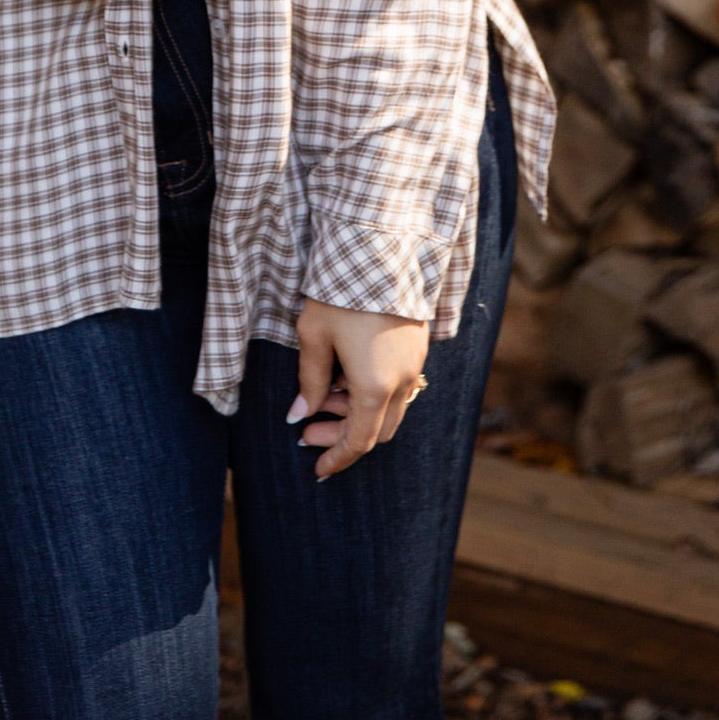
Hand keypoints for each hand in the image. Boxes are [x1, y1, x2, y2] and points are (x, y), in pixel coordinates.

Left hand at [289, 298, 428, 480]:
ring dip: (358, 412)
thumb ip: (309, 380)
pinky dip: (374, 392)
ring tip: (323, 393)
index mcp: (375, 386)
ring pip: (391, 408)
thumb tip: (299, 414)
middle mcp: (403, 381)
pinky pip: (399, 385)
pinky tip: (347, 373)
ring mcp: (415, 362)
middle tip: (310, 428)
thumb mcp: (314, 336)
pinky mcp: (419, 345)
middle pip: (378, 431)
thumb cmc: (341, 293)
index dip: (337, 458)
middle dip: (343, 436)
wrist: (380, 249)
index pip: (359, 441)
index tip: (317, 470)